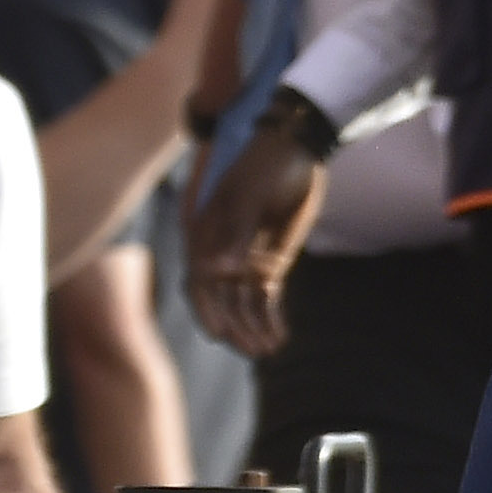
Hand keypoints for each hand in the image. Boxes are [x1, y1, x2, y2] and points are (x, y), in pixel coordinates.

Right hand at [188, 108, 328, 357]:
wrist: (292, 143)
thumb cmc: (264, 162)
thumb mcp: (249, 192)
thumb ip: (235, 231)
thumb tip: (218, 271)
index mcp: (206, 232)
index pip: (199, 279)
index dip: (207, 308)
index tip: (220, 335)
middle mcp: (221, 249)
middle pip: (221, 297)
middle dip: (235, 325)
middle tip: (254, 350)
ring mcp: (245, 256)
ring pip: (243, 302)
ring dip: (254, 326)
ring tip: (270, 348)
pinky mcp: (269, 260)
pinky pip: (265, 297)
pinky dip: (271, 317)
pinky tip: (280, 335)